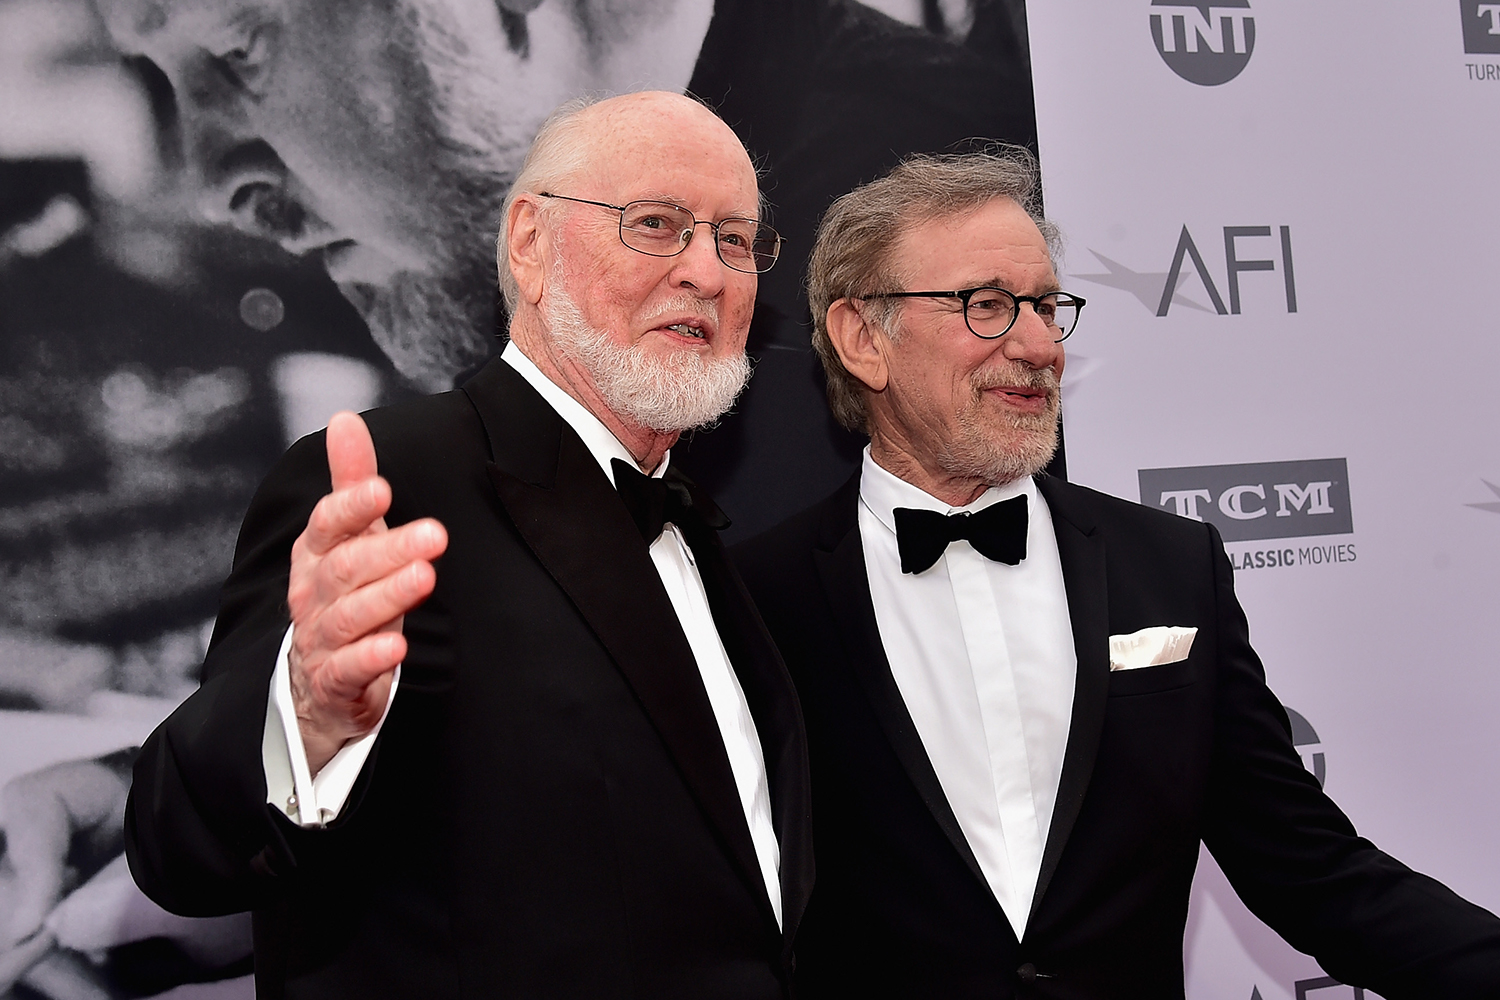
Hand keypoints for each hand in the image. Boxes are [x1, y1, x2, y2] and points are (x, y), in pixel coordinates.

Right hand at [286, 412, 446, 774]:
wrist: (318, 680)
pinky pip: (349, 669)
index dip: (352, 507)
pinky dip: (371, 658)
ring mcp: (321, 638)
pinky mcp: (335, 681)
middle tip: (434, 534)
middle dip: (389, 550)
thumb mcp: (348, 537)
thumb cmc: (341, 593)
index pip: (328, 525)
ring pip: (349, 616)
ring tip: (424, 577)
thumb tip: (345, 419)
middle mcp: (312, 593)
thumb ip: (350, 481)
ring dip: (388, 596)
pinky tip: (397, 645)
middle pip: (346, 568)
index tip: (383, 489)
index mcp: (315, 554)